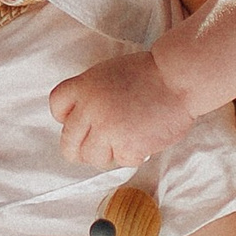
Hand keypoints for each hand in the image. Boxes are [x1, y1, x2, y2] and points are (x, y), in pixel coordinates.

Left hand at [50, 45, 196, 170]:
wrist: (178, 79)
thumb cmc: (149, 74)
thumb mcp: (107, 74)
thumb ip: (90, 95)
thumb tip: (83, 123)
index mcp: (83, 87)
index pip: (57, 107)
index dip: (67, 118)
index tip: (81, 123)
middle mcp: (90, 109)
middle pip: (68, 143)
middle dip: (80, 149)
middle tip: (96, 148)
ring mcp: (107, 130)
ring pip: (92, 158)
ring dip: (107, 154)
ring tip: (124, 142)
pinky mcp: (127, 146)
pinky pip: (121, 162)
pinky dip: (133, 156)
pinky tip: (143, 141)